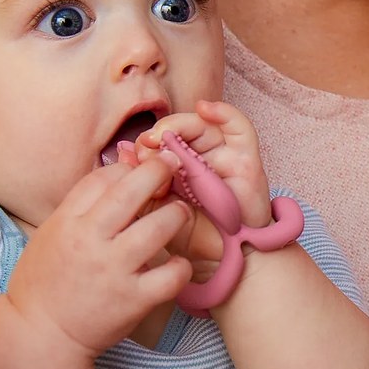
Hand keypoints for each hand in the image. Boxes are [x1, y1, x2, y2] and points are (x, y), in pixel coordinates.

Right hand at [6, 153, 192, 356]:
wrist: (39, 335)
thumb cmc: (44, 283)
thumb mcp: (51, 234)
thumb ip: (80, 207)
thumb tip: (116, 176)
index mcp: (67, 222)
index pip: (103, 178)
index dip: (128, 167)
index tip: (142, 169)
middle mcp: (91, 241)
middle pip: (131, 191)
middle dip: (158, 171)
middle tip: (172, 165)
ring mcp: (114, 271)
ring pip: (158, 227)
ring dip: (176, 214)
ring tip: (179, 213)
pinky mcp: (133, 300)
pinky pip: (171, 275)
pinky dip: (181, 266)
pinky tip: (177, 264)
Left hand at [132, 101, 271, 265]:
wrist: (222, 260)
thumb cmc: (191, 238)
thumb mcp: (157, 210)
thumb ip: (141, 184)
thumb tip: (122, 152)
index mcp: (178, 167)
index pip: (161, 141)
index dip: (146, 143)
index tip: (132, 156)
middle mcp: (201, 157)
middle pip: (181, 128)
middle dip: (161, 131)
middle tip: (147, 143)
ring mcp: (223, 156)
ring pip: (204, 123)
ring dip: (182, 123)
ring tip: (167, 132)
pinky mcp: (246, 158)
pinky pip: (239, 126)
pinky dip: (223, 112)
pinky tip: (206, 108)